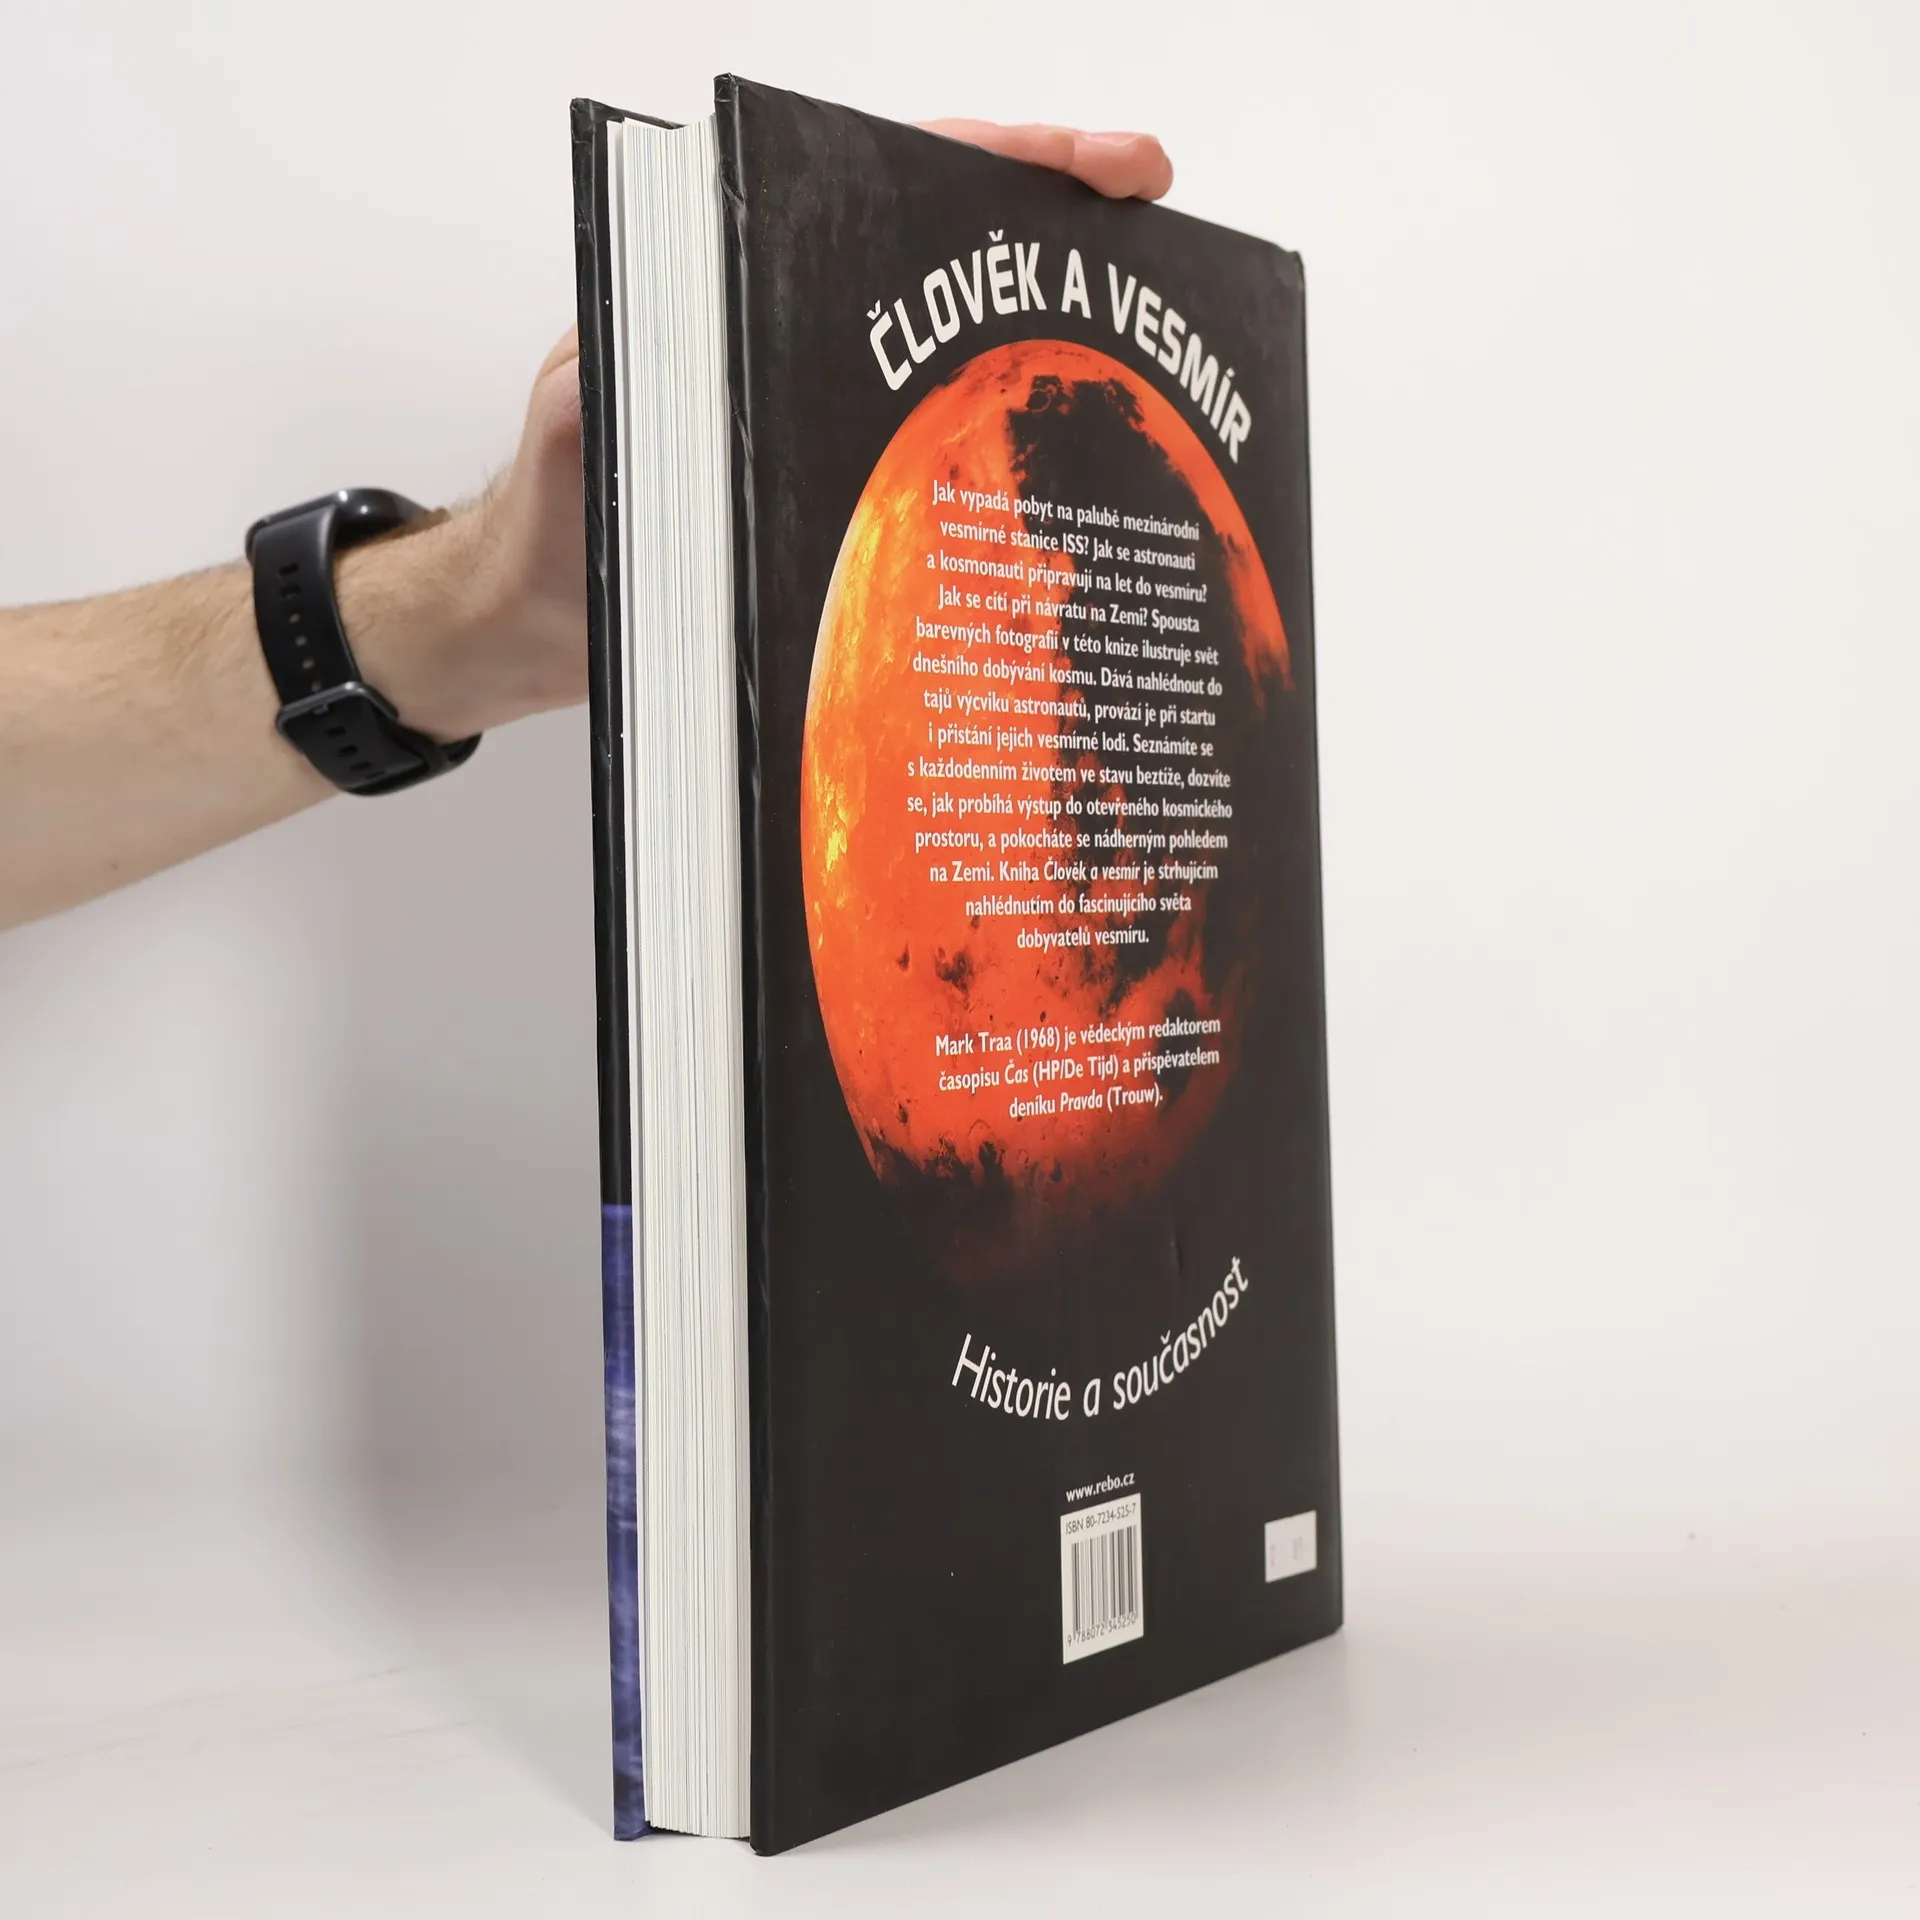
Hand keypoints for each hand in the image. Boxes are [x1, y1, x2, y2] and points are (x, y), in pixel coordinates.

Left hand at [425, 119, 1174, 735]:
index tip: (1105, 173)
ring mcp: (822, 402)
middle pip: (950, 253)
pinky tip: (1078, 482)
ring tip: (1152, 353)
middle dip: (1063, 236)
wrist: (539, 630)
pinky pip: (944, 449)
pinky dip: (1014, 455)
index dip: (1007, 164)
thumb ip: (597, 396)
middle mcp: (791, 325)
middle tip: (1158, 238)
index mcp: (738, 280)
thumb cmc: (546, 535)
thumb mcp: (571, 451)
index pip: (889, 178)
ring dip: (1055, 346)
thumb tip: (641, 362)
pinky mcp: (839, 480)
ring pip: (961, 351)